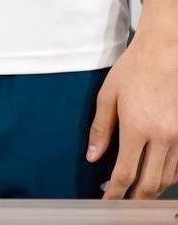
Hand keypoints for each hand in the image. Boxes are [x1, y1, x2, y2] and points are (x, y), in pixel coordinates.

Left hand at [88, 30, 177, 197]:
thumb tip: (93, 157)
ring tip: (137, 195)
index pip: (125, 173)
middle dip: (135, 200)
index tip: (106, 203)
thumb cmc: (132, 70)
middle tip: (122, 206)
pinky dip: (167, 178)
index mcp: (137, 128)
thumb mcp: (107, 94)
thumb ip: (101, 128)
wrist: (165, 53)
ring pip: (167, 179)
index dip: (114, 193)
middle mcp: (161, 138)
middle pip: (150, 184)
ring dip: (152, 192)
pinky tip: (156, 178)